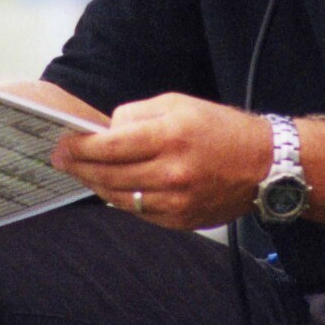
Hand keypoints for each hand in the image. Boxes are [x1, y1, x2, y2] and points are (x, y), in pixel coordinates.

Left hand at [50, 94, 271, 230]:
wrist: (264, 165)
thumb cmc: (219, 128)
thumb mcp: (178, 104)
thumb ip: (138, 115)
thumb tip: (106, 131)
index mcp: (170, 136)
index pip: (110, 145)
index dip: (80, 146)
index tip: (62, 143)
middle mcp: (171, 172)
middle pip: (108, 174)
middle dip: (79, 166)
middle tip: (60, 159)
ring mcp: (176, 201)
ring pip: (119, 197)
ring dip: (96, 184)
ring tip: (82, 172)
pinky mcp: (180, 220)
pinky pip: (138, 211)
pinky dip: (121, 199)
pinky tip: (112, 186)